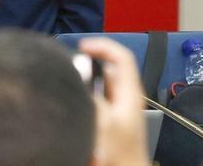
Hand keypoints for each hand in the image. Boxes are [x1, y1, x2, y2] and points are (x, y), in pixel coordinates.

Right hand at [79, 37, 150, 165]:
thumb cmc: (121, 155)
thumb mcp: (104, 123)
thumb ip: (92, 98)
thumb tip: (80, 77)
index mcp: (130, 93)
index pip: (122, 56)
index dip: (102, 46)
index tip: (82, 47)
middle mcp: (127, 95)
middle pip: (109, 66)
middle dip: (89, 62)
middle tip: (72, 65)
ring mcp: (120, 105)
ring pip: (102, 80)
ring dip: (87, 78)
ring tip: (72, 81)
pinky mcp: (112, 114)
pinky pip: (98, 93)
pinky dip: (86, 90)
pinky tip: (77, 99)